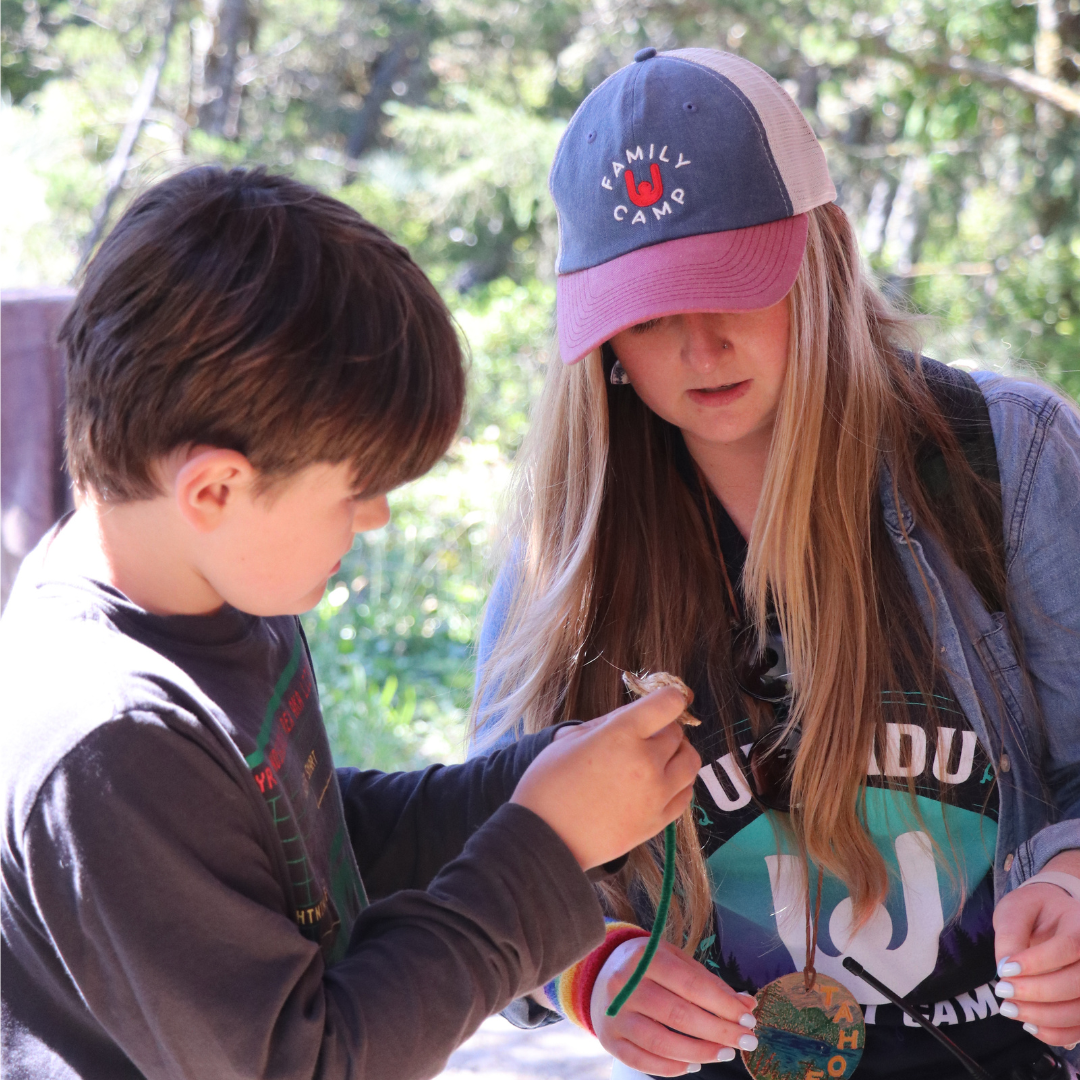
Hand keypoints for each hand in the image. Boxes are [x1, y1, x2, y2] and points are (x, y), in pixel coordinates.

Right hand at [510, 686, 699, 870]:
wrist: (545, 838)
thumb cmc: (548, 785)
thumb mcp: (570, 739)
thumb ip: (607, 723)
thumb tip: (633, 717)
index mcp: (622, 735)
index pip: (668, 704)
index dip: (669, 698)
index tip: (664, 701)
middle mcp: (646, 762)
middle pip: (677, 734)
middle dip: (664, 729)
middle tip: (646, 735)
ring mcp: (656, 795)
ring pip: (690, 762)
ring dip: (678, 754)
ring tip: (658, 758)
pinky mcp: (658, 822)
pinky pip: (686, 794)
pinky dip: (679, 783)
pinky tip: (661, 782)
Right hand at [591, 937, 758, 1075]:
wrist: (599, 971)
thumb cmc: (647, 965)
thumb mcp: (675, 960)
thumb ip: (709, 982)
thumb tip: (747, 1004)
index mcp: (645, 957)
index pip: (691, 985)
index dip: (723, 1004)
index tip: (748, 1019)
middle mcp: (626, 985)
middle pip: (679, 1015)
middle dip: (719, 1031)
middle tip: (747, 1041)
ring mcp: (615, 1014)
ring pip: (661, 1042)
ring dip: (700, 1052)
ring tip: (725, 1053)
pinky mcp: (610, 1040)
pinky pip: (643, 1061)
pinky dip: (672, 1067)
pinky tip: (694, 1064)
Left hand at [993, 882, 1079, 1048]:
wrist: (1052, 917)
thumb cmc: (1031, 911)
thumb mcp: (1015, 909)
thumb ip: (1010, 934)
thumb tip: (1005, 967)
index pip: (1068, 946)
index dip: (1037, 962)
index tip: (1004, 971)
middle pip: (1076, 982)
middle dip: (1036, 992)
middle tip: (1002, 992)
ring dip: (1043, 1016)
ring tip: (1009, 1009)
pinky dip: (1056, 1033)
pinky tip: (1029, 1024)